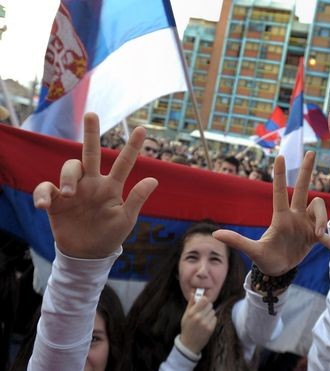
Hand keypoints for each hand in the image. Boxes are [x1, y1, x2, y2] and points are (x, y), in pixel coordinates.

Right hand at [33, 113, 157, 258]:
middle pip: (91, 152)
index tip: (142, 129)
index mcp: (112, 187)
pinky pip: (45, 188)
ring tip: (69, 194)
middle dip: (92, 133)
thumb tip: (154, 179)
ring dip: (68, 176)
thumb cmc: (110, 235)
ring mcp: (73, 190)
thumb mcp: (126, 219)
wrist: (88, 254)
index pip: (124, 163)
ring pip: (70, 167)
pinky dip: (42, 193)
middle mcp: (93, 183)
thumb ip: (137, 199)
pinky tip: (43, 205)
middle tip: (92, 114)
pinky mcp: (55, 201)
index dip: (133, 147)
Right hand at [180, 295, 216, 353]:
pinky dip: (212, 320)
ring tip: (204, 319)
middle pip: (210, 305)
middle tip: (203, 312)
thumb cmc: (187, 328)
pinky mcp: (210, 328)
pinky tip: (206, 324)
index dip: (204, 300)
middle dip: (207, 307)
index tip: (202, 302)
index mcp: (192, 313)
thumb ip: (191, 304)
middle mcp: (199, 317)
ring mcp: (205, 323)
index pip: (204, 300)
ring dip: (209, 313)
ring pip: (213, 311)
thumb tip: (193, 293)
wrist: (189, 345)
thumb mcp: (186, 315)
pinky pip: (215, 318)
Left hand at [213, 151, 329, 276]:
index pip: (279, 192)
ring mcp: (307, 225)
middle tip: (311, 152)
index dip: (279, 175)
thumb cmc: (264, 258)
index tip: (280, 156)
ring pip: (319, 211)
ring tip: (320, 235)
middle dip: (305, 171)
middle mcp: (295, 217)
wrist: (278, 270)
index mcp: (280, 217)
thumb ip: (238, 241)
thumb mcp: (253, 251)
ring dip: (322, 221)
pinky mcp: (315, 237)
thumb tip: (215, 234)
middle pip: (302, 189)